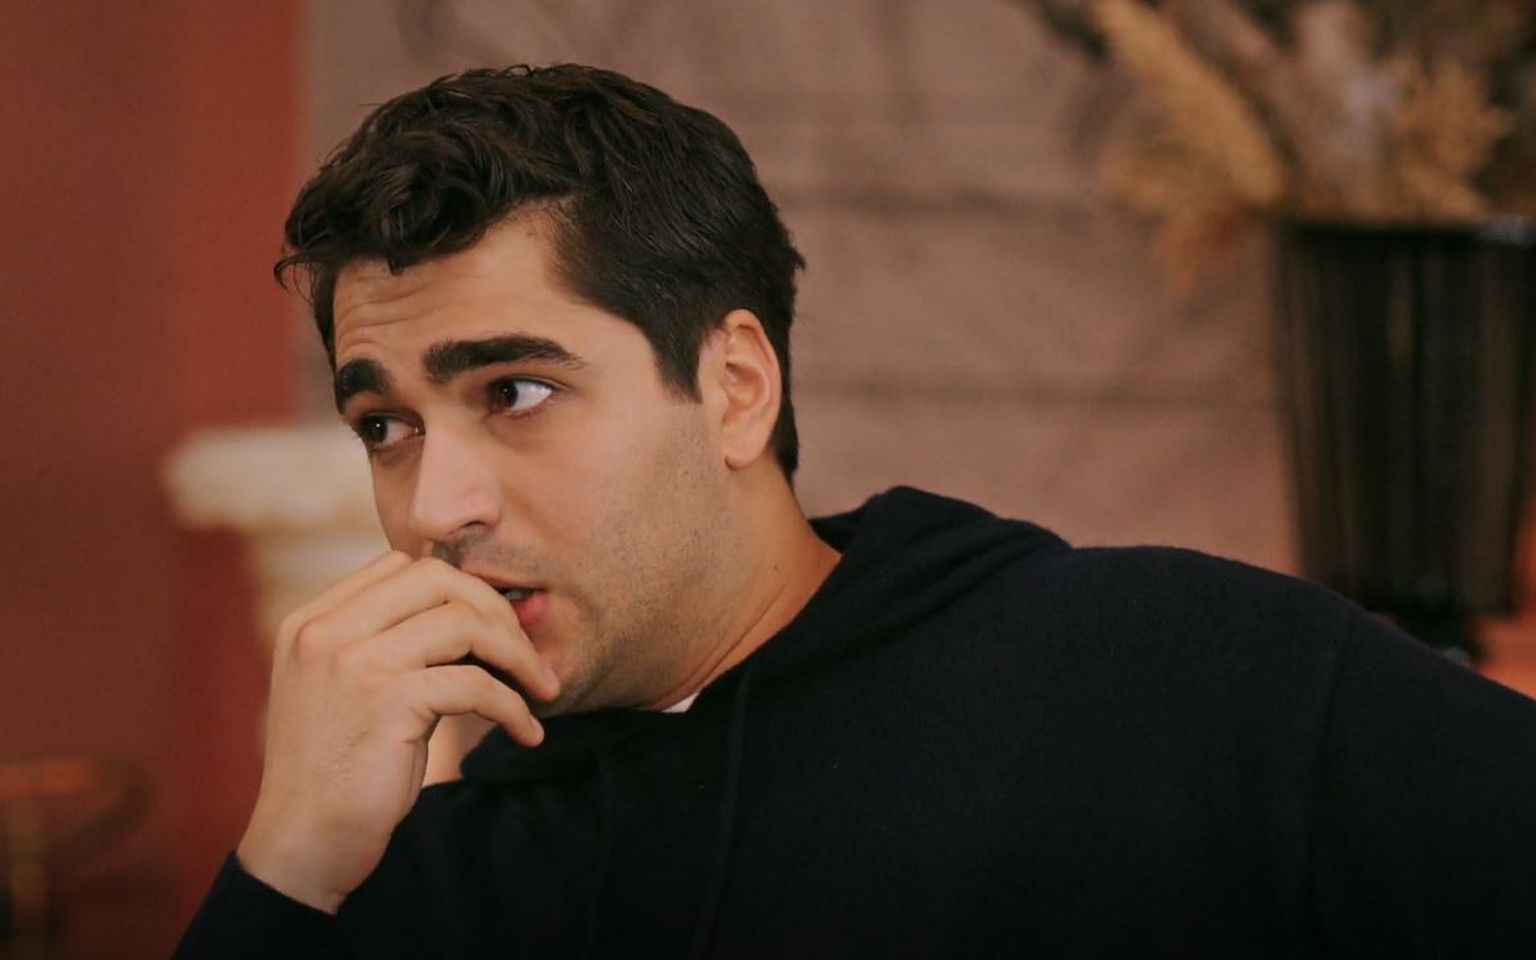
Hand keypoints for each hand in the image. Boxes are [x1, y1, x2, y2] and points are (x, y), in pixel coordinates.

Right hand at [234, 552, 558, 912]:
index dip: (461, 591)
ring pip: (465, 623)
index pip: (402, 566)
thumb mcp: (351, 692)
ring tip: (541, 690)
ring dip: (518, 656)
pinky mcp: (386, 702)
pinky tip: (526, 731)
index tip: (496, 630)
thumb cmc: (338, 772)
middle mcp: (326, 632)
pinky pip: (476, 683)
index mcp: (313, 622)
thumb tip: (483, 616)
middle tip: (526, 657)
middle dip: (495, 610)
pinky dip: (513, 706)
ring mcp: (354, 663)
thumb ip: (392, 646)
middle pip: (437, 578)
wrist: (300, 844)